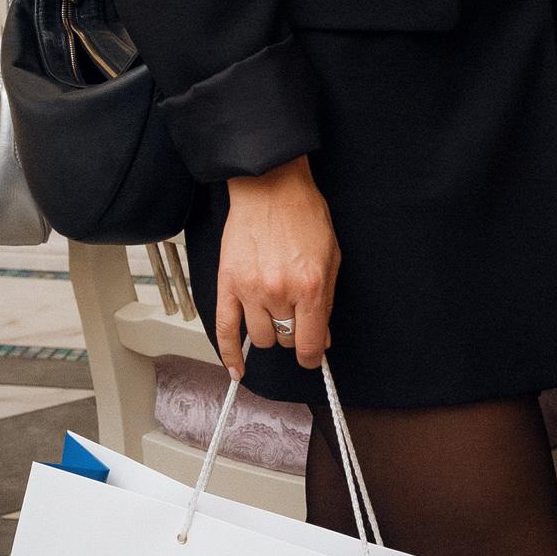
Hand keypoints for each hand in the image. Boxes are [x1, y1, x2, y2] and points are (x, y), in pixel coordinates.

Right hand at [216, 159, 339, 376]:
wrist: (270, 186)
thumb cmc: (303, 214)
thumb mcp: (331, 256)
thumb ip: (327, 301)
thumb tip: (322, 337)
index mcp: (310, 286)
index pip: (309, 343)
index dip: (312, 356)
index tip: (312, 356)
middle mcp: (280, 292)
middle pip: (286, 339)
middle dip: (294, 333)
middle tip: (296, 316)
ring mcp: (251, 290)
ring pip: (260, 338)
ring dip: (270, 332)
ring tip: (274, 313)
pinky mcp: (228, 284)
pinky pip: (225, 329)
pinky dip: (230, 354)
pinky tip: (237, 369)